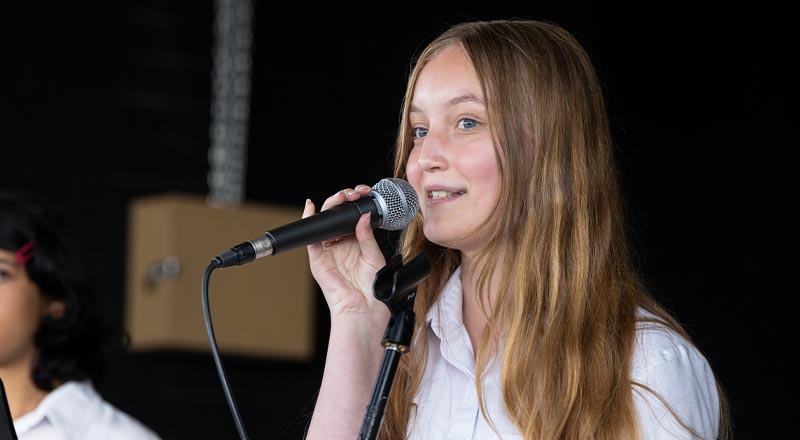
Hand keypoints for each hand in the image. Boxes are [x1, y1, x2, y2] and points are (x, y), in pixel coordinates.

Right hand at [304, 184, 389, 326]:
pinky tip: (311, 207)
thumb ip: (366, 235)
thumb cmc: (373, 289)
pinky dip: (308, 219)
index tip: (365, 193)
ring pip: (325, 222)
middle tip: (354, 193)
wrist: (364, 309)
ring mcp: (328, 251)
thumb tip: (362, 216)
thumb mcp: (374, 256)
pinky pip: (310, 237)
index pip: (352, 217)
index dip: (357, 203)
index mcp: (356, 243)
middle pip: (337, 216)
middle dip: (345, 200)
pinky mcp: (317, 259)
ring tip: (342, 196)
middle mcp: (341, 245)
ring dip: (331, 205)